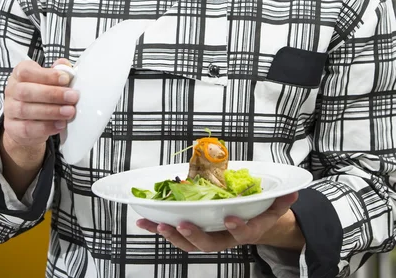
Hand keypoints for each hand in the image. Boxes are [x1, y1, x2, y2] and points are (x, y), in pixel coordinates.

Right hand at [3, 58, 78, 148]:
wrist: (27, 120)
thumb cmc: (40, 93)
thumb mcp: (48, 79)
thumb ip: (58, 70)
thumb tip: (65, 66)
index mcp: (19, 73)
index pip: (27, 72)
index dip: (47, 75)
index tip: (66, 79)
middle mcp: (12, 90)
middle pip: (26, 91)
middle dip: (52, 94)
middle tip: (72, 97)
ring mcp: (9, 109)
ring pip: (26, 110)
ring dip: (51, 111)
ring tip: (69, 111)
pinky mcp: (12, 127)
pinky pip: (27, 128)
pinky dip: (46, 127)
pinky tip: (60, 124)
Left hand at [137, 193, 302, 251]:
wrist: (250, 226)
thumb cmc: (258, 213)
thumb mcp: (273, 206)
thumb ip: (281, 200)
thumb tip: (293, 192)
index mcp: (244, 230)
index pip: (243, 233)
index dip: (237, 228)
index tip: (230, 218)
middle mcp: (224, 237)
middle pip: (208, 244)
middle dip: (194, 236)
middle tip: (181, 224)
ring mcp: (207, 236)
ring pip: (188, 243)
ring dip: (170, 234)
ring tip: (155, 224)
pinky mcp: (193, 231)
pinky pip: (176, 233)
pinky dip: (159, 228)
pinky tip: (144, 220)